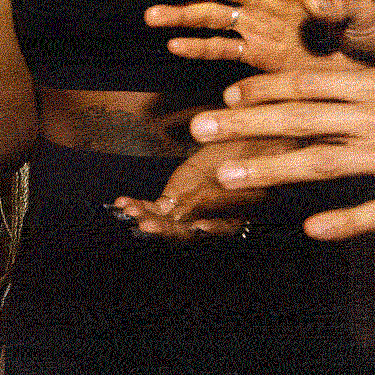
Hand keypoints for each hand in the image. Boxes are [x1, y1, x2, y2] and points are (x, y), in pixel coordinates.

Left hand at [113, 146, 269, 239]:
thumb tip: (206, 202)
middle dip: (166, 230)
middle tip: (149, 227)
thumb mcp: (246, 169)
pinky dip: (138, 206)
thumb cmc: (251, 156)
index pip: (223, 229)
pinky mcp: (173, 201)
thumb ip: (224, 193)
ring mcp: (188, 212)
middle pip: (187, 231)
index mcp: (234, 219)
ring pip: (166, 221)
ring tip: (131, 211)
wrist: (241, 143)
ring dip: (146, 217)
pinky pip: (154, 209)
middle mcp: (209, 220)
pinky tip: (123, 204)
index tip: (199, 228)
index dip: (211, 230)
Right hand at [146, 0, 374, 70]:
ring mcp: (257, 24)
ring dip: (181, 14)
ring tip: (152, 17)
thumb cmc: (374, 31)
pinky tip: (174, 46)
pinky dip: (197, 47)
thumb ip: (340, 5)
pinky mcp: (255, 55)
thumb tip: (311, 0)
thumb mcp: (366, 15)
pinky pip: (220, 48)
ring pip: (211, 14)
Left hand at [191, 67, 374, 238]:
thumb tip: (311, 88)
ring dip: (272, 169)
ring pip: (326, 162)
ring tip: (227, 176)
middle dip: (245, 123)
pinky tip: (313, 229)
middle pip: (301, 118)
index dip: (263, 89)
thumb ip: (365, 87)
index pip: (307, 82)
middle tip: (199, 128)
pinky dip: (348, 220)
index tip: (226, 95)